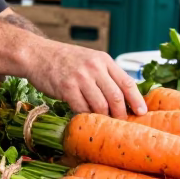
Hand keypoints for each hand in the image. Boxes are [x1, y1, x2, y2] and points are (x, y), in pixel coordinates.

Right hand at [25, 40, 146, 118]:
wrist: (37, 54)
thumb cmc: (64, 59)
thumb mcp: (89, 59)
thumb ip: (105, 74)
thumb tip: (123, 95)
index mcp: (103, 60)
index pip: (126, 82)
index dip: (136, 99)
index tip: (142, 112)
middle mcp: (94, 67)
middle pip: (115, 97)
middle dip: (121, 114)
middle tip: (122, 123)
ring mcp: (80, 78)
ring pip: (100, 105)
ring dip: (104, 117)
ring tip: (104, 124)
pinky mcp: (66, 88)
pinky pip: (81, 108)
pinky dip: (86, 116)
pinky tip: (86, 119)